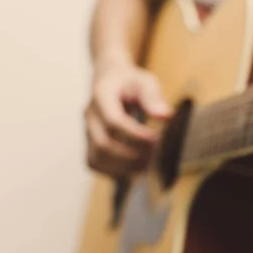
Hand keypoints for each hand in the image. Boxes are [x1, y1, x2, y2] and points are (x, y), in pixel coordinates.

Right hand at [85, 61, 171, 176]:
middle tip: (156, 157)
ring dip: (124, 167)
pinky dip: (115, 172)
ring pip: (97, 158)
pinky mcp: (89, 144)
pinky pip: (95, 164)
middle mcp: (89, 115)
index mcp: (101, 95)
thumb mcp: (145, 81)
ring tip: (149, 167)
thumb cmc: (131, 82)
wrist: (111, 80)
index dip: (136, 135)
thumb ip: (153, 97)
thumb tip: (165, 116)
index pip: (114, 121)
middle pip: (103, 144)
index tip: (158, 140)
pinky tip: (137, 171)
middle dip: (131, 155)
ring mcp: (86, 131)